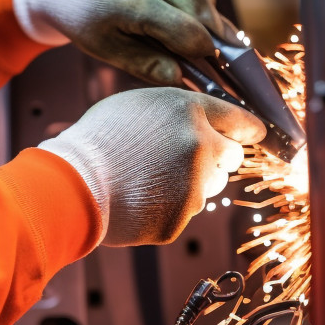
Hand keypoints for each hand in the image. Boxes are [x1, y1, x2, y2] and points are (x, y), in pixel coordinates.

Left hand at [13, 0, 235, 85]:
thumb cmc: (80, 18)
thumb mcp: (106, 50)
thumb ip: (147, 65)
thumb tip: (186, 78)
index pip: (184, 29)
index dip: (202, 51)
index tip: (214, 67)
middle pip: (197, 2)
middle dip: (211, 29)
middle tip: (226, 54)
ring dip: (202, 10)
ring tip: (203, 34)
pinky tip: (182, 8)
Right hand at [38, 88, 265, 246]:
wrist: (71, 183)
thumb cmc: (96, 140)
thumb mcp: (136, 104)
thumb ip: (175, 110)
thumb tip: (198, 120)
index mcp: (189, 112)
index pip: (239, 119)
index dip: (247, 129)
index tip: (253, 135)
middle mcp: (200, 146)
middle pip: (232, 157)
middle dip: (215, 158)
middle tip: (180, 160)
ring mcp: (193, 187)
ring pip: (208, 188)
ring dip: (189, 184)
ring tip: (148, 179)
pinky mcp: (180, 219)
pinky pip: (183, 213)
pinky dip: (166, 209)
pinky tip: (139, 199)